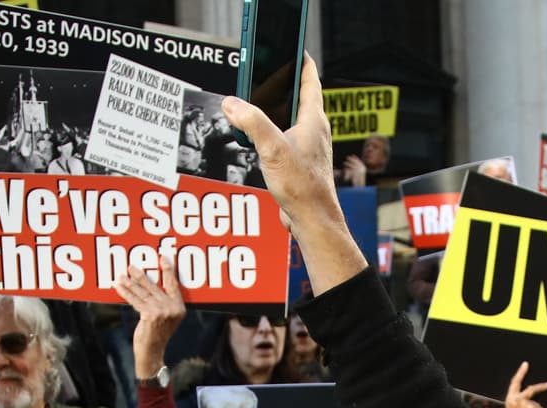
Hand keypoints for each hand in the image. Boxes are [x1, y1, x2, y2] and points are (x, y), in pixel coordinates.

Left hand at [113, 255, 186, 379]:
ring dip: (130, 283)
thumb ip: (163, 304)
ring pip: (143, 292)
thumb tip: (147, 286)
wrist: (152, 353)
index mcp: (180, 307)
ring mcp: (161, 311)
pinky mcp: (150, 314)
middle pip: (154, 286)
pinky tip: (119, 286)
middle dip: (141, 275)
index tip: (162, 258)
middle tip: (131, 266)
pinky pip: (135, 300)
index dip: (168, 270)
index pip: (173, 285)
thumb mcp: (166, 319)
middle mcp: (172, 308)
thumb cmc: (157, 336)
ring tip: (121, 275)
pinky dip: (126, 292)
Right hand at [222, 55, 366, 295]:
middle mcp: (314, 131)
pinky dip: (270, 134)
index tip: (293, 47)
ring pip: (290, 120)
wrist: (312, 220)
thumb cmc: (302, 186)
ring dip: (274, 111)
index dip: (301, 61)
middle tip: (265, 73)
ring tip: (254, 105)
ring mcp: (308, 148)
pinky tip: (256, 142)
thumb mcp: (271, 148)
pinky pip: (283, 140)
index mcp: (313, 120)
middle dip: (282, 85)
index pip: (310, 80)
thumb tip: (231, 103)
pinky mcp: (300, 165)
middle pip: (299, 98)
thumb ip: (251, 122)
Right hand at [503, 361, 546, 407]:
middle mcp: (515, 399)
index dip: (520, 373)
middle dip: (542, 387)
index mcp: (509, 400)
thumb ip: (523, 405)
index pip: (514, 383)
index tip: (525, 364)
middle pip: (531, 389)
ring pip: (537, 405)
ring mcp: (524, 403)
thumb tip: (536, 402)